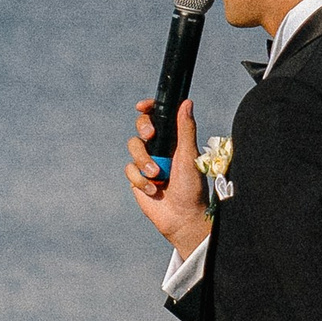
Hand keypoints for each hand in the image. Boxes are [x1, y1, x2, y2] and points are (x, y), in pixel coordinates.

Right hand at [126, 97, 210, 252]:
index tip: (142, 106)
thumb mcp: (189, 156)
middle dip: (143, 128)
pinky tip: (153, 190)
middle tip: (150, 136)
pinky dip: (140, 179)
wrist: (181, 217)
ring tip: (157, 175)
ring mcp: (147, 162)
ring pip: (133, 147)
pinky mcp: (137, 178)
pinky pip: (129, 170)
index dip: (149, 108)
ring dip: (143, 160)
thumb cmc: (191, 188)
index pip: (159, 116)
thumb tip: (186, 103)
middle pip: (142, 126)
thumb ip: (186, 130)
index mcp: (174, 139)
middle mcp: (159, 148)